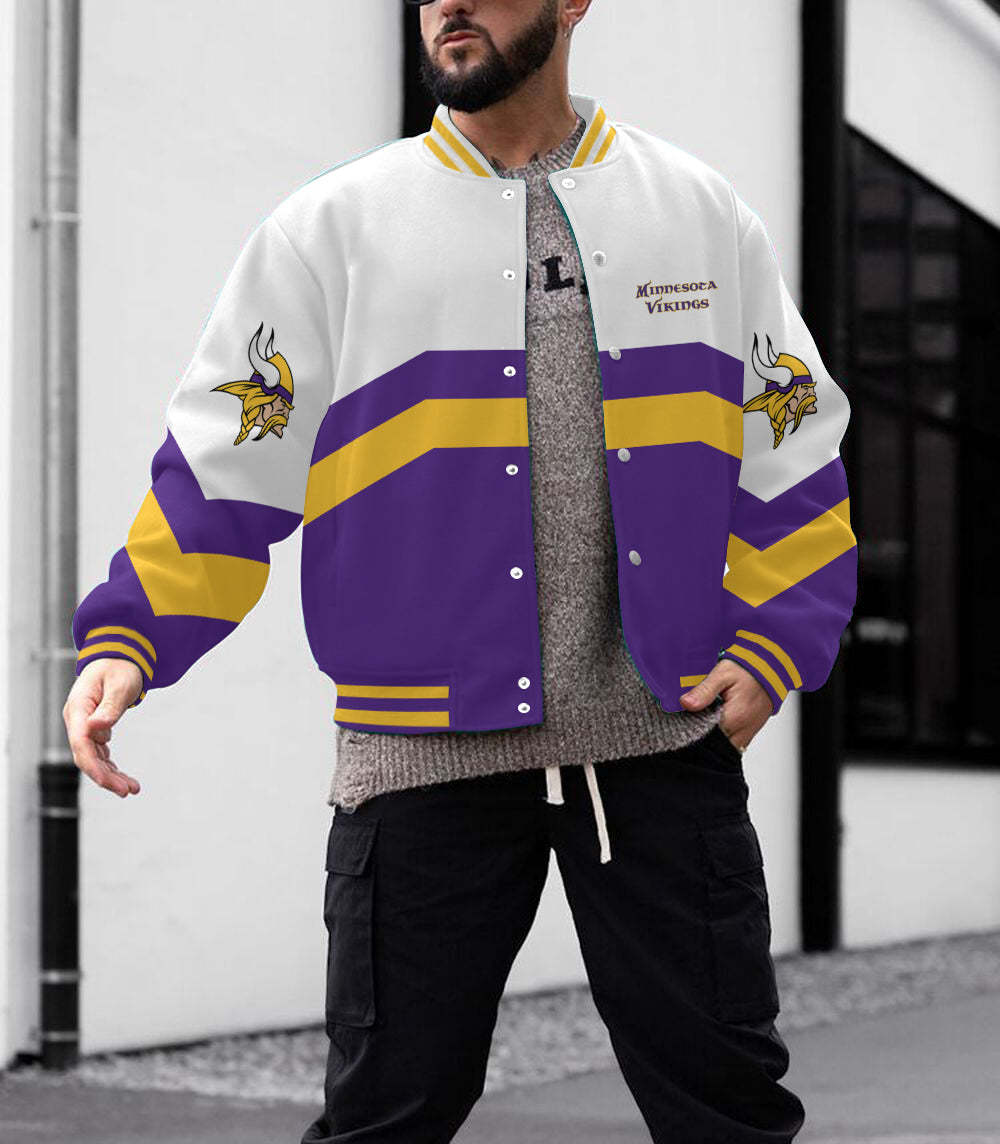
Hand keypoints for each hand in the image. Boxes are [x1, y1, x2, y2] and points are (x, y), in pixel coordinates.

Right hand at [63, 660, 143, 798]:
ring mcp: (84, 727)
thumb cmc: (119, 667)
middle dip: (105, 777)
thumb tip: (95, 728)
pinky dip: (111, 767)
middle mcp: (77, 721)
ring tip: (132, 789)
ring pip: (93, 759)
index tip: (111, 782)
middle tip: (128, 791)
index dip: (94, 766)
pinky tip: (126, 779)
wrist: (120, 658)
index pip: (81, 744)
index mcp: (78, 708)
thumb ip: (109, 706)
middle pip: (85, 756)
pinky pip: (100, 754)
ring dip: (110, 776)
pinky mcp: (94, 731)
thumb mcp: (119, 684)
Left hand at [678, 658, 771, 750]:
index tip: (684, 719)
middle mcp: (743, 730)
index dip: (692, 728)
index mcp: (735, 717)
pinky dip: (724, 736)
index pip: (705, 735)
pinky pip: (734, 742)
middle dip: (702, 735)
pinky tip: (716, 722)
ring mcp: (749, 733)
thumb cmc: (749, 670)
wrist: (772, 669)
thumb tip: (686, 704)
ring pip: (725, 746)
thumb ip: (704, 690)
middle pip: (715, 745)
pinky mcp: (751, 731)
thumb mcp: (723, 673)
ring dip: (713, 738)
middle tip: (695, 717)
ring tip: (705, 719)